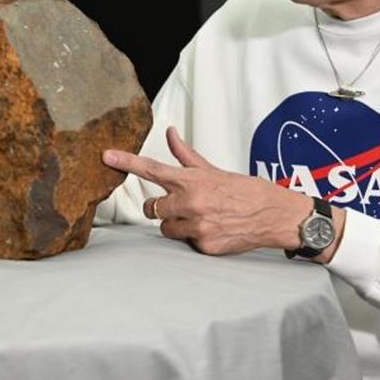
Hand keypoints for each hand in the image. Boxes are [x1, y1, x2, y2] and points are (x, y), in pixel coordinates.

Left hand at [102, 126, 314, 255]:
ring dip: (177, 224)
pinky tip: (214, 230)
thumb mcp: (213, 170)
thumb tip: (170, 133)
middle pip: (152, 208)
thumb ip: (185, 155)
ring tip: (202, 218)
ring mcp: (197, 226)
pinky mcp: (204, 246)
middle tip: (182, 204)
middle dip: (162, 207)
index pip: (151, 168)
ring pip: (166, 228)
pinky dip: (196, 238)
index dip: (126, 162)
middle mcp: (191, 202)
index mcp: (191, 180)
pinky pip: (186, 243)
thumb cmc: (244, 190)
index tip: (106, 156)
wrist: (274, 215)